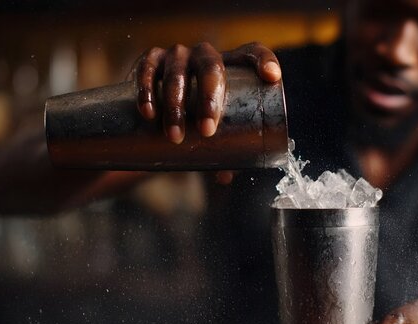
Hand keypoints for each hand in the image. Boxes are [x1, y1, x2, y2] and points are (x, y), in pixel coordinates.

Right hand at [134, 42, 281, 143]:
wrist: (163, 107)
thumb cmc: (202, 119)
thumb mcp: (217, 132)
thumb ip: (225, 152)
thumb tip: (225, 177)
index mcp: (232, 64)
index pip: (253, 52)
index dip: (264, 60)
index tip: (271, 78)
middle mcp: (205, 54)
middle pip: (211, 66)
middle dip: (209, 97)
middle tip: (207, 131)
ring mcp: (178, 55)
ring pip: (177, 72)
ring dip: (175, 104)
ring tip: (175, 136)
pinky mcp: (152, 59)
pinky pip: (148, 69)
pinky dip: (146, 91)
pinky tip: (149, 112)